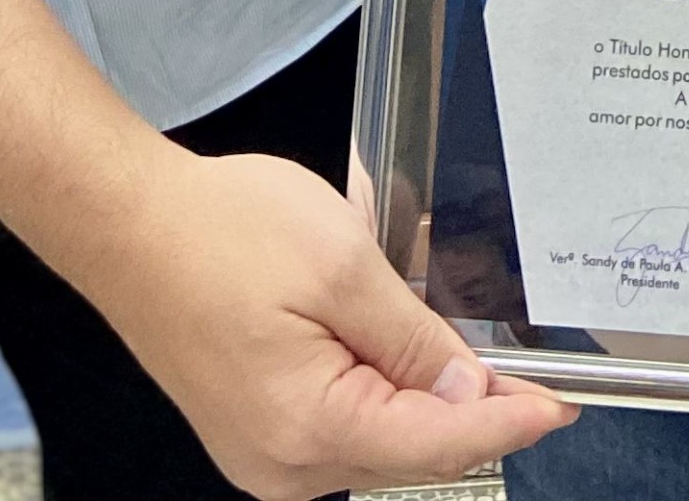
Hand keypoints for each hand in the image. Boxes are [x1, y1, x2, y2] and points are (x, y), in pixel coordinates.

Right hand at [79, 142, 574, 497]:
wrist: (126, 223)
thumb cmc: (220, 232)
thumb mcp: (342, 268)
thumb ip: (414, 340)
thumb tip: (469, 392)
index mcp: (307, 430)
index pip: (437, 445)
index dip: (507, 422)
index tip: (561, 408)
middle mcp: (283, 464)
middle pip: (411, 450)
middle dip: (468, 407)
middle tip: (525, 366)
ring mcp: (264, 452)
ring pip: (380, 438)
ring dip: (422, 395)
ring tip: (450, 334)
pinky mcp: (255, 428)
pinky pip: (342, 422)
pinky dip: (380, 389)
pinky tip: (393, 340)